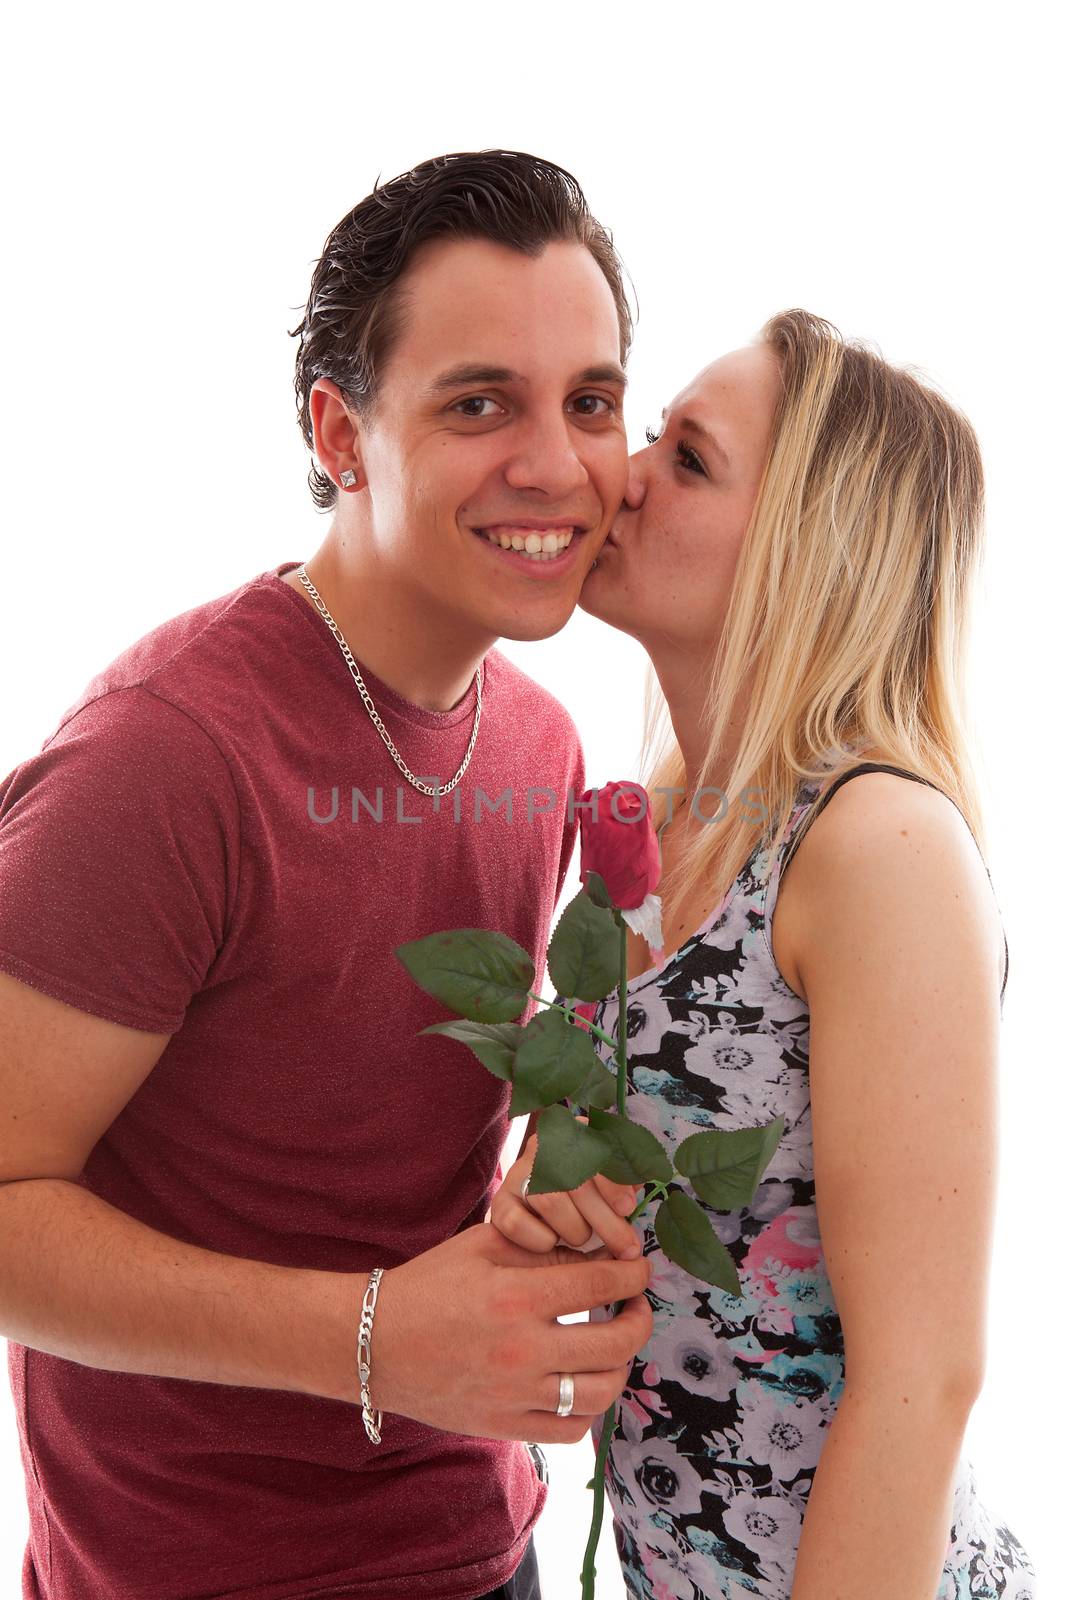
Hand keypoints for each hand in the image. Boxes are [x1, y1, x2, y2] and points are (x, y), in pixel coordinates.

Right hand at [369, 1221, 651, 1442]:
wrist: (374, 1343)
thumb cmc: (428, 1285)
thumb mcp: (482, 1247)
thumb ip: (540, 1246)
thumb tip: (597, 1247)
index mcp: (516, 1297)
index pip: (600, 1284)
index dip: (632, 1273)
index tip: (639, 1267)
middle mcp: (521, 1350)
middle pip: (613, 1343)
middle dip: (639, 1318)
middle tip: (636, 1303)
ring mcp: (514, 1394)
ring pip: (600, 1392)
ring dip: (621, 1366)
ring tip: (616, 1344)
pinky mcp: (504, 1424)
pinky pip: (569, 1430)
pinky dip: (589, 1409)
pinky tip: (586, 1381)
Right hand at [491, 1126, 641, 1258]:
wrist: (538, 1203)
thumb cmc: (588, 1195)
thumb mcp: (611, 1182)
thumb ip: (625, 1181)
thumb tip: (638, 1191)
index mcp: (575, 1133)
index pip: (594, 1151)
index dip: (612, 1180)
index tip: (628, 1208)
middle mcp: (543, 1147)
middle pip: (575, 1181)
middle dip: (606, 1220)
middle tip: (627, 1250)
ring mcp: (517, 1175)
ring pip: (549, 1199)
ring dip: (575, 1229)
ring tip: (584, 1239)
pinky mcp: (500, 1203)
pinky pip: (516, 1222)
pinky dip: (540, 1239)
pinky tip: (552, 1243)